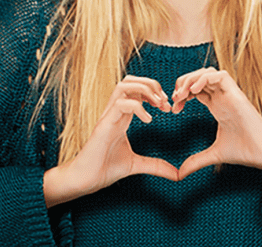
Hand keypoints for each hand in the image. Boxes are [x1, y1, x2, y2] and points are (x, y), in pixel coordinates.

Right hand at [44, 76, 177, 206]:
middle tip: (164, 101)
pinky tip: (148, 120)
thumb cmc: (104, 168)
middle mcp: (114, 112)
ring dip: (144, 90)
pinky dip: (137, 107)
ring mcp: (108, 116)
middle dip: (151, 84)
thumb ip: (156, 165)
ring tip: (158, 104)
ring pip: (123, 85)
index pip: (135, 89)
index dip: (154, 92)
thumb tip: (177, 174)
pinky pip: (121, 104)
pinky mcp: (104, 125)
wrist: (84, 180)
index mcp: (121, 116)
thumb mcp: (136, 165)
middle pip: (130, 80)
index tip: (167, 107)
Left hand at [170, 68, 261, 179]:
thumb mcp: (213, 155)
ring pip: (208, 72)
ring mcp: (230, 94)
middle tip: (175, 99)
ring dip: (192, 79)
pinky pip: (220, 75)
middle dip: (183, 83)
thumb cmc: (244, 151)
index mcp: (218, 106)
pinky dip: (205, 78)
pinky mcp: (237, 94)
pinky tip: (194, 91)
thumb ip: (196, 161)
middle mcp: (223, 97)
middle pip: (199, 76)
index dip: (182, 94)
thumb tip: (180, 174)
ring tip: (183, 94)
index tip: (174, 109)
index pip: (196, 89)